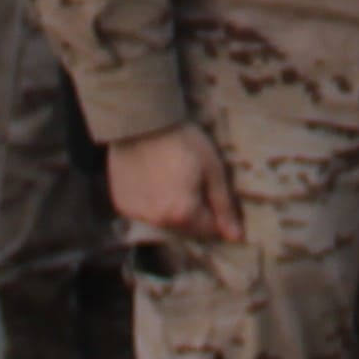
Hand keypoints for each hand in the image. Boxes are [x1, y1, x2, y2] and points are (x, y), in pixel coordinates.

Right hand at [105, 121, 242, 244]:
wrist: (142, 121)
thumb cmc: (183, 141)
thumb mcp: (212, 170)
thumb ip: (224, 206)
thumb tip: (237, 237)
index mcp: (183, 214)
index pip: (210, 230)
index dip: (218, 213)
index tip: (216, 193)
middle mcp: (158, 221)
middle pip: (187, 228)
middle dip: (196, 212)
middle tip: (194, 181)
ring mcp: (137, 214)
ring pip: (164, 221)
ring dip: (172, 208)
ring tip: (173, 178)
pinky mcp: (122, 204)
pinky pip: (144, 212)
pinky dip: (152, 202)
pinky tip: (153, 179)